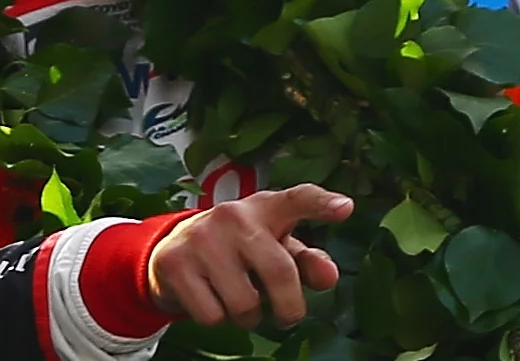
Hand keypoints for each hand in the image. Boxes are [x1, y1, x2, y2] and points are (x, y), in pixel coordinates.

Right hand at [148, 185, 349, 327]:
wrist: (173, 250)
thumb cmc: (239, 251)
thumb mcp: (274, 250)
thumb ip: (306, 262)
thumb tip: (329, 276)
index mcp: (266, 208)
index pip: (298, 199)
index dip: (322, 205)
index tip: (345, 209)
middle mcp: (233, 215)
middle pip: (280, 274)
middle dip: (289, 309)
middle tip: (285, 315)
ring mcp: (202, 238)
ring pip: (245, 304)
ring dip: (248, 318)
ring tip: (238, 301)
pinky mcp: (175, 263)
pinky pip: (213, 316)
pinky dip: (217, 319)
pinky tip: (211, 299)